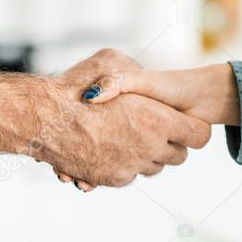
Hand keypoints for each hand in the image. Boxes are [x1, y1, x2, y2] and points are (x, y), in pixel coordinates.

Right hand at [30, 49, 210, 188]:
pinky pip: (129, 176)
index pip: (199, 135)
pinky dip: (123, 164)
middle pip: (178, 156)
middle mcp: (149, 147)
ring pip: (153, 168)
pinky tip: (109, 148)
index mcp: (158, 119)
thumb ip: (133, 70)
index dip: (191, 129)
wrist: (43, 119)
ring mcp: (130, 166)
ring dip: (146, 155)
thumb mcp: (110, 62)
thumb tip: (142, 77)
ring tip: (127, 137)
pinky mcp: (112, 179)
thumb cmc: (75, 87)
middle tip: (153, 129)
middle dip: (169, 144)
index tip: (181, 123)